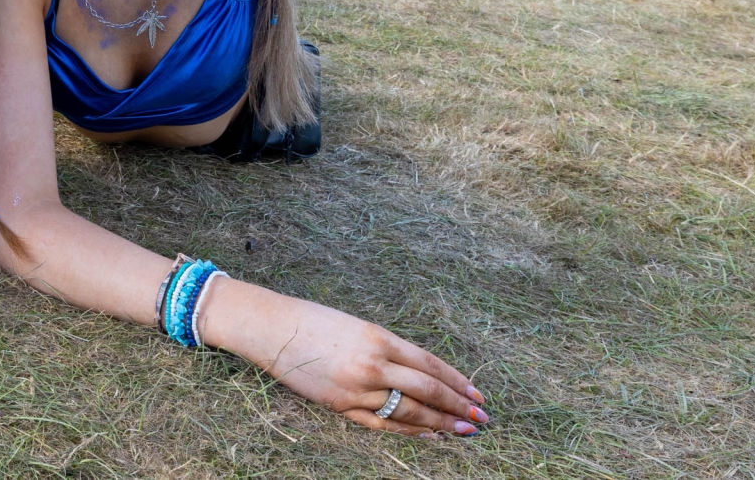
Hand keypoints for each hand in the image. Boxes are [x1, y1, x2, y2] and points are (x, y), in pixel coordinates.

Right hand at [199, 278, 485, 436]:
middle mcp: (373, 364)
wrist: (272, 329)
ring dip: (440, 422)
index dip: (456, 380)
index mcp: (379, 338)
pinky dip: (409, 430)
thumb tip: (419, 372)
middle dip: (457, 405)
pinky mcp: (341, 405)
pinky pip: (383, 424)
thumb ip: (387, 349)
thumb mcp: (357, 327)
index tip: (476, 393)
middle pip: (426, 390)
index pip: (429, 364)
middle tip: (482, 418)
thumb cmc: (313, 321)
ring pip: (409, 411)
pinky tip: (427, 434)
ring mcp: (357, 388)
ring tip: (462, 430)